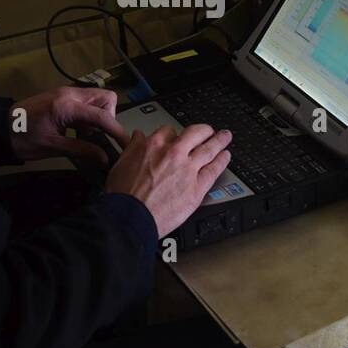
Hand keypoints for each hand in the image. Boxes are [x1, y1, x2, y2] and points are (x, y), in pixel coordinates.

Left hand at [10, 86, 129, 165]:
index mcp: (67, 106)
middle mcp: (70, 94)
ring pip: (98, 98)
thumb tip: (105, 158)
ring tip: (88, 136)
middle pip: (106, 98)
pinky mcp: (62, 97)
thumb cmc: (21, 138)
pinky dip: (90, 115)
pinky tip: (80, 131)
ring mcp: (66, 93)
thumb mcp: (52, 147)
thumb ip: (81, 150)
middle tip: (99, 137)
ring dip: (100, 116)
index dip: (117, 132)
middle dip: (109, 118)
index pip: (102, 116)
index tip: (127, 145)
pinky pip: (86, 102)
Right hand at [105, 124, 232, 237]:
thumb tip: (138, 137)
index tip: (177, 138)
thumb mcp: (121, 162)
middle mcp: (174, 153)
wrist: (131, 217)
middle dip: (203, 131)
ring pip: (209, 149)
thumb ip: (133, 147)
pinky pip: (214, 170)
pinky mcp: (197, 187)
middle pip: (195, 133)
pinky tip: (226, 156)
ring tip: (225, 137)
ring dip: (219, 140)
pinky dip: (222, 161)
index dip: (174, 134)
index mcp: (154, 145)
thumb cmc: (123, 194)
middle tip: (208, 131)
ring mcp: (188, 169)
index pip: (169, 130)